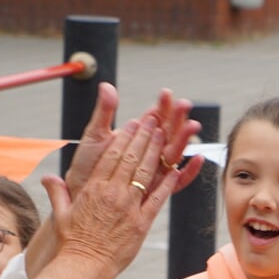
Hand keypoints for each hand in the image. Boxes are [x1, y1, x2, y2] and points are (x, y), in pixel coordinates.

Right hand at [44, 118, 199, 274]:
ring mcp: (128, 208)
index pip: (111, 156)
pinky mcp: (141, 223)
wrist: (84, 266)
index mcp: (94, 189)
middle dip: (142, 137)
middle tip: (152, 121)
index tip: (132, 124)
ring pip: (145, 173)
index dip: (124, 137)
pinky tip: (175, 170)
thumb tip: (48, 177)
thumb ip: (57, 192)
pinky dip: (167, 184)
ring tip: (163, 134)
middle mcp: (112, 194)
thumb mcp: (61, 214)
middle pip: (130, 158)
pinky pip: (157, 199)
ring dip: (155, 152)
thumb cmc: (72, 242)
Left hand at [65, 86, 202, 197]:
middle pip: (169, 133)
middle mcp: (148, 153)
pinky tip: (198, 159)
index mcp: (136, 137)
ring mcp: (154, 170)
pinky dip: (190, 172)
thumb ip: (104, 111)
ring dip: (185, 139)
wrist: (80, 192)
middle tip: (184, 104)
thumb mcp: (95, 135)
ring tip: (192, 125)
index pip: (155, 118)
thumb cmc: (87, 166)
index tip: (166, 94)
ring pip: (175, 153)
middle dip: (177, 118)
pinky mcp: (156, 190)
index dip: (162, 106)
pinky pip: (178, 182)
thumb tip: (106, 86)